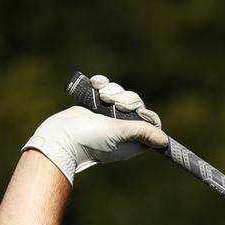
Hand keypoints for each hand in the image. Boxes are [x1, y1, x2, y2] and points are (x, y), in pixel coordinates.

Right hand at [23, 75, 167, 184]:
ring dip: (113, 90)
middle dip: (127, 99)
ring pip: (119, 94)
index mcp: (131, 141)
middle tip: (117, 104)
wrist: (59, 135)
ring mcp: (106, 117)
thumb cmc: (90, 138)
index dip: (146, 115)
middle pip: (136, 105)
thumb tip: (165, 141)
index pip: (150, 124)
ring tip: (102, 96)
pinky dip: (101, 84)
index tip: (138, 112)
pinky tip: (95, 83)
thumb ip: (142, 132)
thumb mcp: (119, 134)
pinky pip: (103, 88)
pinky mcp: (93, 106)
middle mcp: (120, 129)